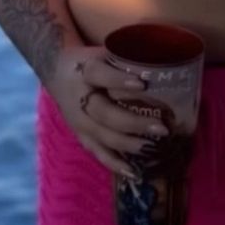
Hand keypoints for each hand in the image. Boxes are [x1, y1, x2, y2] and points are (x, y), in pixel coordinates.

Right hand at [44, 45, 168, 179]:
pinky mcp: (81, 135)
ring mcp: (79, 120)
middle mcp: (80, 97)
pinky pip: (98, 153)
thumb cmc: (92, 61)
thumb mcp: (104, 51)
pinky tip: (134, 173)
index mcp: (85, 70)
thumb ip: (128, 55)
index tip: (142, 83)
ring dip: (129, 144)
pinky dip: (115, 164)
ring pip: (102, 136)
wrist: (58, 72)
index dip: (118, 79)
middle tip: (161, 127)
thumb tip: (166, 55)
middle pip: (104, 112)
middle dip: (133, 122)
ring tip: (153, 147)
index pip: (99, 74)